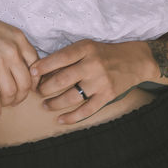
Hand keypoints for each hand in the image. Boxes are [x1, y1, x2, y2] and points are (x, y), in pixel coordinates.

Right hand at [0, 0, 40, 117]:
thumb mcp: (3, 30)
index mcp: (19, 39)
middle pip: (26, 84)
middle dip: (21, 96)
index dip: (32, 82)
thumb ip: (14, 46)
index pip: (36, 67)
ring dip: (8, 103)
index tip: (26, 88)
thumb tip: (18, 69)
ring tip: (2, 104)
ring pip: (11, 92)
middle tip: (14, 100)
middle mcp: (12, 50)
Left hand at [30, 38, 159, 125]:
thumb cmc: (105, 53)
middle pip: (62, 79)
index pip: (60, 58)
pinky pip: (86, 110)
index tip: (31, 72)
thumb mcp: (87, 47)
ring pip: (71, 97)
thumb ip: (69, 56)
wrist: (135, 61)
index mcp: (85, 49)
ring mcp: (100, 82)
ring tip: (45, 105)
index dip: (43, 66)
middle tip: (37, 91)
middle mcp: (92, 65)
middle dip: (45, 88)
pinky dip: (71, 117)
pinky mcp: (107, 96)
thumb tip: (43, 70)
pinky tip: (60, 120)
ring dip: (54, 103)